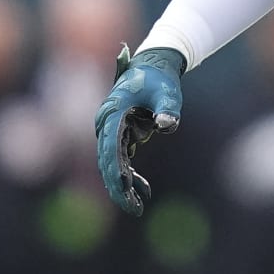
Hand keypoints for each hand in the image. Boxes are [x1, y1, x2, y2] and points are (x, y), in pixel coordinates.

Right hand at [94, 44, 185, 216]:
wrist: (155, 64)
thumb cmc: (160, 78)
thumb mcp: (167, 92)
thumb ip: (168, 107)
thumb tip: (168, 124)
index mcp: (112, 113)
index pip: (110, 146)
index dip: (115, 169)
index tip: (124, 188)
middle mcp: (106, 123)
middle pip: (107, 161)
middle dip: (118, 187)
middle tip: (133, 209)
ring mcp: (111, 130)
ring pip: (112, 164)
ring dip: (124, 185)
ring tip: (138, 207)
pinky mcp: (120, 134)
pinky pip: (121, 160)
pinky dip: (131, 175)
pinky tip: (144, 190)